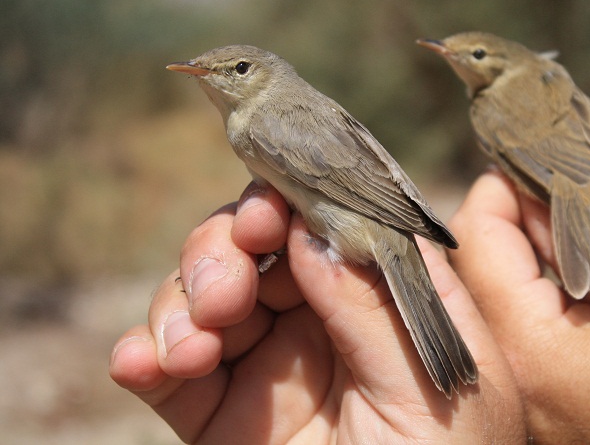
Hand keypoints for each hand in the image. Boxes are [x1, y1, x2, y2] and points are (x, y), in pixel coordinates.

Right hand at [109, 182, 524, 442]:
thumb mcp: (422, 388)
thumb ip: (371, 307)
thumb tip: (309, 234)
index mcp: (382, 300)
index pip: (330, 224)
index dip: (291, 204)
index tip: (266, 217)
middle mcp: (323, 320)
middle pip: (254, 246)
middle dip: (225, 252)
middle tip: (225, 294)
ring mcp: (268, 364)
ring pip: (204, 295)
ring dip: (181, 302)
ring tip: (192, 348)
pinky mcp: (221, 413)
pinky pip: (169, 369)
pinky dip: (143, 354)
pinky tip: (138, 363)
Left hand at [447, 171, 589, 443]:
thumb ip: (586, 243)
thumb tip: (529, 192)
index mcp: (536, 351)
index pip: (479, 245)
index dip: (497, 193)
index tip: (524, 168)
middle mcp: (510, 384)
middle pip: (470, 275)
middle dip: (498, 222)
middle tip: (541, 193)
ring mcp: (518, 406)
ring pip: (484, 305)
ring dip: (509, 257)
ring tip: (553, 231)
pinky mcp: (533, 415)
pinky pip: (507, 337)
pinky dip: (522, 296)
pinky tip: (557, 280)